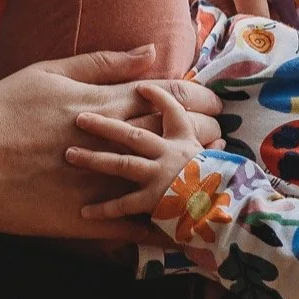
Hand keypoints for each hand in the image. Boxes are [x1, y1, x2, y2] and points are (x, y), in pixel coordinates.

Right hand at [0, 45, 223, 239]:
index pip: (169, 98)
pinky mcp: (85, 218)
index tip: (215, 106)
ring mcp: (99, 182)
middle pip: (177, 139)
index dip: (199, 102)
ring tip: (213, 182)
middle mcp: (109, 142)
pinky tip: (182, 232)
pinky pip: (134, 228)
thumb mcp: (51, 72)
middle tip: (222, 143)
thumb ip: (103, 63)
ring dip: (193, 182)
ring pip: (164, 183)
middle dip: (206, 140)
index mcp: (102, 103)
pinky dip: (160, 230)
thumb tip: (150, 50)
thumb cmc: (1, 109)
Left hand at [65, 82, 217, 222]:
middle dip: (105, 124)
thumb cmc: (222, 185)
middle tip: (79, 118)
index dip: (156, 97)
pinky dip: (104, 208)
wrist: (229, 212)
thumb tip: (215, 137)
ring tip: (70, 155)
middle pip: (133, 134)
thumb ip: (210, 144)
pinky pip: (124, 204)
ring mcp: (160, 177)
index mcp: (183, 140)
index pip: (171, 110)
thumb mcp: (216, 157)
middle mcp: (169, 154)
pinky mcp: (155, 201)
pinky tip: (84, 210)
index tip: (139, 87)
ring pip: (122, 164)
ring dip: (94, 159)